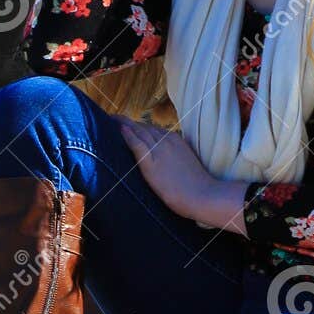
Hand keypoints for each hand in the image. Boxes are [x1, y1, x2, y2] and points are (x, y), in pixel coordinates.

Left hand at [119, 119, 247, 235]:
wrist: (204, 196)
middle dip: (126, 122)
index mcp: (175, 140)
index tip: (125, 123)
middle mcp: (167, 141)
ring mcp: (159, 151)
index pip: (151, 129)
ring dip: (122, 124)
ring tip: (108, 120)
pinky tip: (119, 130)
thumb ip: (175, 158)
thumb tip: (166, 162)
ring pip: (138, 131)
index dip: (137, 125)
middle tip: (111, 118)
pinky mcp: (152, 164)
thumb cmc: (198, 187)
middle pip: (142, 127)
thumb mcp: (186, 164)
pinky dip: (127, 135)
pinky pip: (137, 145)